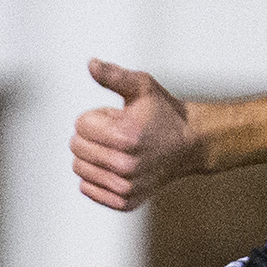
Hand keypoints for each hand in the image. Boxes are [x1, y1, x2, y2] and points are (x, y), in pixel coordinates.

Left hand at [71, 59, 201, 210]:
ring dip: (93, 156)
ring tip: (119, 150)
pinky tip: (116, 168)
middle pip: (76, 147)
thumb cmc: (164, 114)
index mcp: (126, 137)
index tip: (119, 119)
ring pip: (80, 169)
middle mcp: (125, 166)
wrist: (190, 144)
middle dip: (93, 136)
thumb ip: (113, 75)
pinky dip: (96, 177)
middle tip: (120, 135)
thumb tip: (91, 64)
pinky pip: (88, 189)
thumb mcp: (142, 87)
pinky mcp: (125, 201)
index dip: (98, 117)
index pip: (80, 125)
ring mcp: (126, 186)